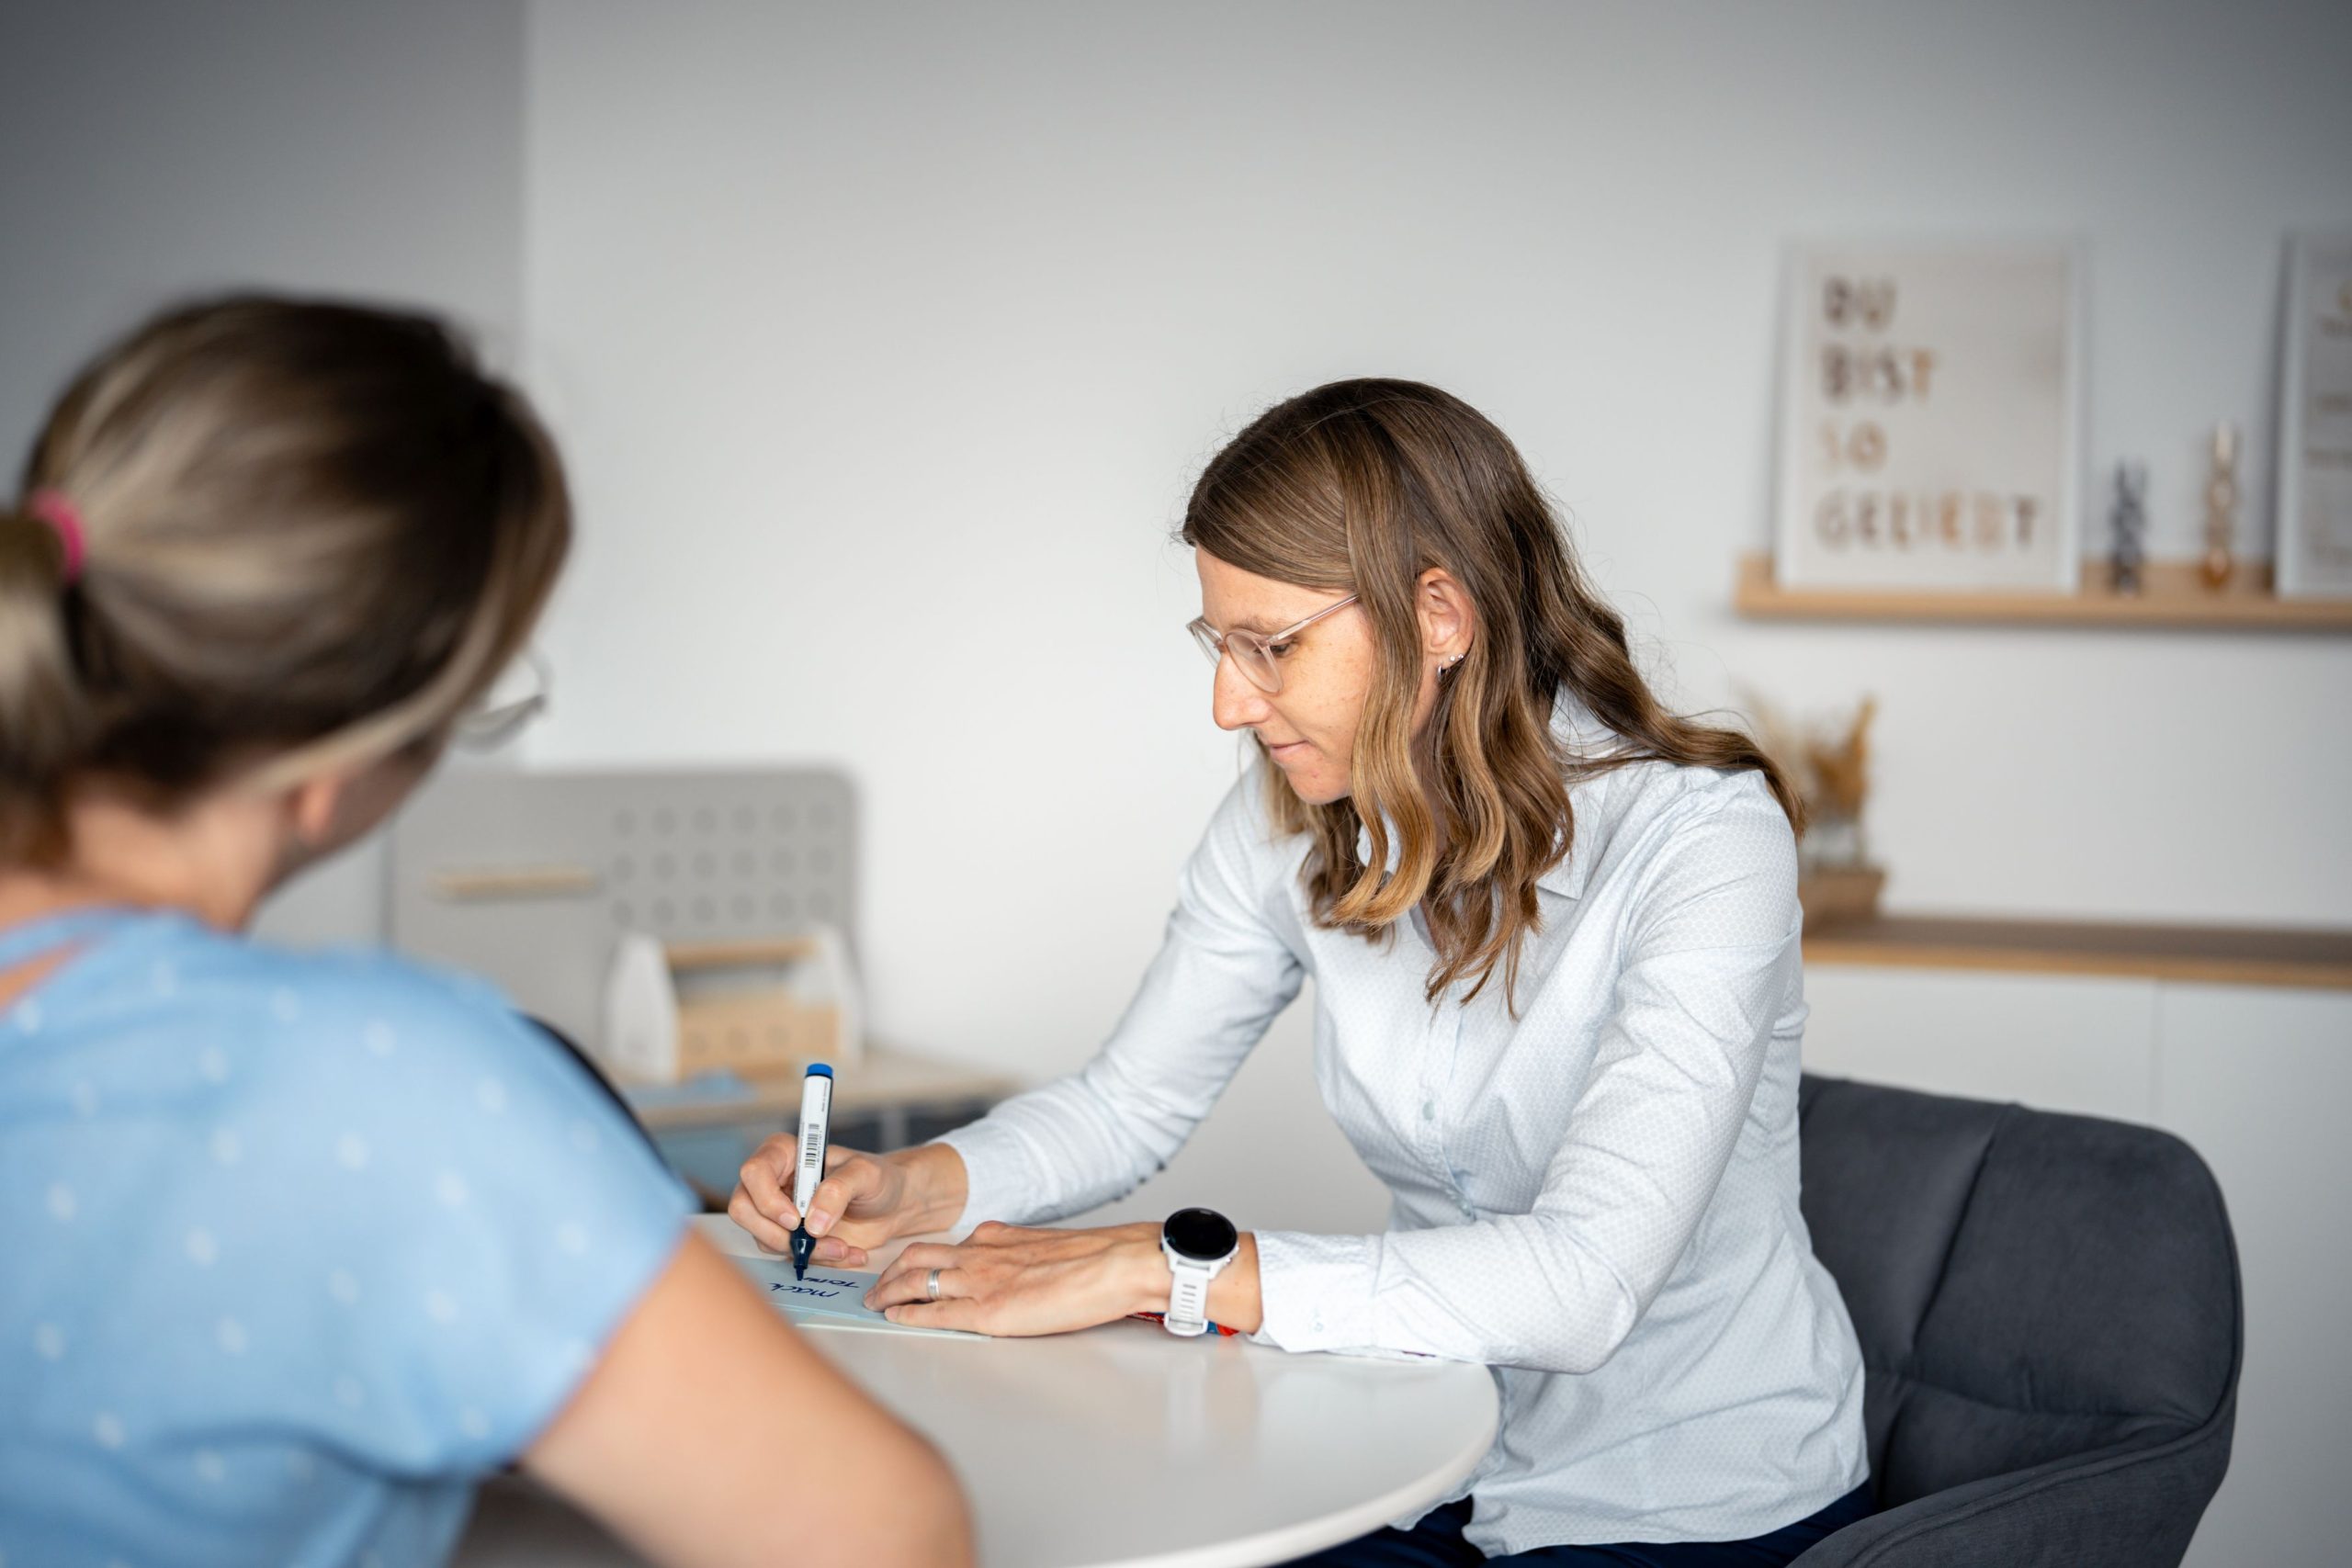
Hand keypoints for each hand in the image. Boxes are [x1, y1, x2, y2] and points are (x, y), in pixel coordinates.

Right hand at [727, 1141, 917, 1267]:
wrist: (894, 1205)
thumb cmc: (879, 1178)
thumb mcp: (866, 1175)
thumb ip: (838, 1190)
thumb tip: (812, 1223)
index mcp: (786, 1154)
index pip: (753, 1172)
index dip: (766, 1198)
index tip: (795, 1217)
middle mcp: (774, 1182)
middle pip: (743, 1209)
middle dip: (776, 1232)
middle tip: (812, 1238)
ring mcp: (778, 1212)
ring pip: (763, 1238)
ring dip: (802, 1250)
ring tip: (842, 1247)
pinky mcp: (789, 1237)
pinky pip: (786, 1255)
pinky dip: (816, 1260)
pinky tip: (846, 1252)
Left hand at [863, 1221, 1171, 1336]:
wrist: (1118, 1264)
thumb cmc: (1097, 1260)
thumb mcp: (1046, 1246)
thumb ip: (1017, 1253)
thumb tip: (1006, 1262)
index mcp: (996, 1238)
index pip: (941, 1247)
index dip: (914, 1259)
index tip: (901, 1269)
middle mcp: (981, 1253)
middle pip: (916, 1257)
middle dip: (888, 1273)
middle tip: (875, 1288)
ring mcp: (982, 1280)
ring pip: (917, 1280)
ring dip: (889, 1291)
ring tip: (875, 1303)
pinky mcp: (989, 1311)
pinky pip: (935, 1312)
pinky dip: (909, 1314)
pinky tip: (896, 1318)